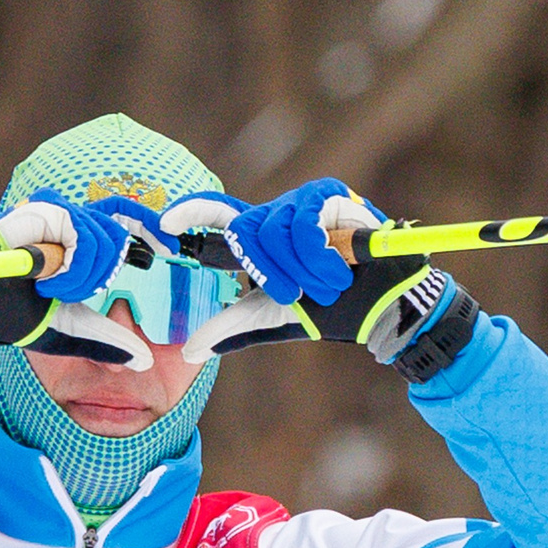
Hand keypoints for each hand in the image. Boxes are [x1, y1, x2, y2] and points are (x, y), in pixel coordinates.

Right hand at [0, 189, 149, 368]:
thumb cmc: (12, 312)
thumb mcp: (71, 330)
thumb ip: (107, 340)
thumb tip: (145, 362)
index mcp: (75, 239)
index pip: (124, 217)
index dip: (151, 224)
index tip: (172, 245)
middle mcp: (68, 220)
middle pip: (119, 227)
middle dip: (111, 264)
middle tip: (82, 286)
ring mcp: (56, 212)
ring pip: (104, 239)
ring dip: (82, 278)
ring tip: (51, 289)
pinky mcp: (45, 212)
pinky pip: (83, 240)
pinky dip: (72, 271)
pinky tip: (47, 282)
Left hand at [161, 182, 482, 380]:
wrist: (383, 309)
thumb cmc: (333, 311)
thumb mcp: (275, 319)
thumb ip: (232, 328)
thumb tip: (187, 352)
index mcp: (260, 242)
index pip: (216, 214)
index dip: (190, 213)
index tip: (165, 223)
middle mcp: (276, 215)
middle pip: (243, 229)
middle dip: (266, 270)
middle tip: (294, 294)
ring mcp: (302, 202)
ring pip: (273, 229)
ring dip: (300, 269)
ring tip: (328, 284)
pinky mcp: (329, 195)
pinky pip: (303, 223)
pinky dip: (318, 255)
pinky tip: (339, 266)